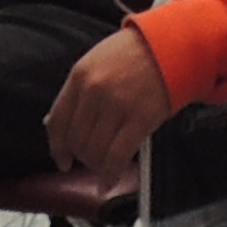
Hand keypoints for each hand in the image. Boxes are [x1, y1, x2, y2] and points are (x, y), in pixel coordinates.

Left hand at [43, 31, 178, 177]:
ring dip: (96, 165)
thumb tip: (53, 123)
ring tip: (103, 165)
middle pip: (76, 140)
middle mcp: (95, 91)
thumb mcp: (96, 61)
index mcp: (80, 75)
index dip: (57, 147)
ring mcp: (117, 105)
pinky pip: (117, 156)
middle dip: (81, 156)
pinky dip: (109, 174)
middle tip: (90, 160)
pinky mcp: (140, 119)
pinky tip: (107, 182)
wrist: (173, 45)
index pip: (58, 121)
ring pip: (94, 151)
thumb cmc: (136, 52)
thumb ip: (76, 92)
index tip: (61, 159)